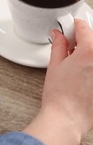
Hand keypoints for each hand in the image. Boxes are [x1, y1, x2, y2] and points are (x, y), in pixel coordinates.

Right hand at [23, 19, 92, 144]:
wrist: (67, 118)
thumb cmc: (60, 97)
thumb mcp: (55, 66)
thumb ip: (58, 46)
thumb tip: (58, 37)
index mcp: (89, 51)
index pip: (84, 28)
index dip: (75, 26)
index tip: (72, 27)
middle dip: (83, 41)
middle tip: (72, 47)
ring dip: (88, 55)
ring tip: (77, 64)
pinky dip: (89, 69)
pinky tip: (84, 76)